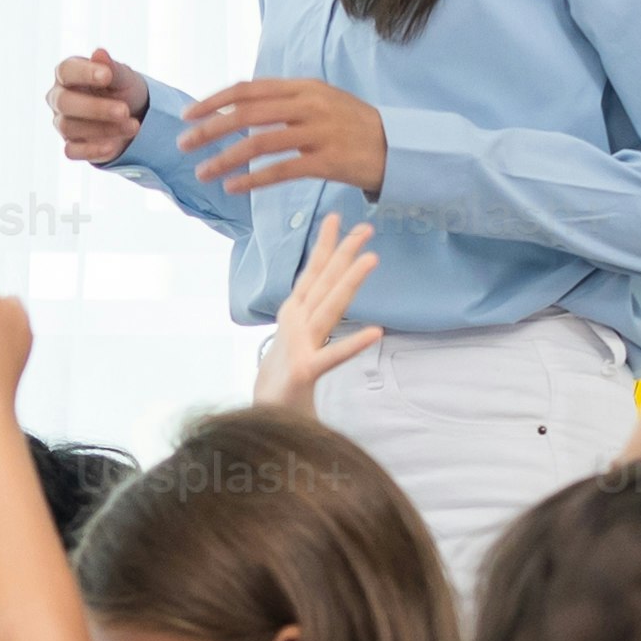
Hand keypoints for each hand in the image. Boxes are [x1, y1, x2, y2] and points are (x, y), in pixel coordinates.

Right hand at [47, 46, 145, 164]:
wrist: (134, 116)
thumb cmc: (122, 89)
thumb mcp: (123, 77)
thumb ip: (112, 67)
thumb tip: (99, 53)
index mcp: (67, 74)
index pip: (66, 71)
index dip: (85, 73)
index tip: (107, 76)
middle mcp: (59, 97)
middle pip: (65, 103)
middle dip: (96, 108)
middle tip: (124, 110)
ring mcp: (62, 122)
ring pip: (70, 127)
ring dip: (104, 129)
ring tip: (133, 126)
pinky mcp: (70, 146)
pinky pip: (72, 151)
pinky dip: (92, 150)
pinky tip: (113, 146)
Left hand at [178, 76, 387, 201]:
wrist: (398, 147)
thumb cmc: (353, 126)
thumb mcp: (321, 101)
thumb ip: (285, 102)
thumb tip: (243, 109)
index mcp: (303, 87)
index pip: (248, 89)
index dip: (214, 101)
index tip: (188, 115)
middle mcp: (308, 105)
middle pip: (247, 113)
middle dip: (210, 129)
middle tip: (184, 144)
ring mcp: (319, 132)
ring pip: (259, 142)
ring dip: (225, 158)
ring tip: (203, 172)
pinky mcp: (327, 161)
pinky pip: (281, 170)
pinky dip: (253, 180)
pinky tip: (233, 187)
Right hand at [248, 214, 382, 419]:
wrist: (264, 420)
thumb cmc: (284, 384)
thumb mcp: (301, 346)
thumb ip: (311, 326)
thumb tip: (320, 304)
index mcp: (295, 317)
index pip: (313, 275)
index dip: (326, 246)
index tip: (339, 219)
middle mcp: (296, 325)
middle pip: (323, 282)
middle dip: (343, 252)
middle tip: (365, 227)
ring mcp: (299, 347)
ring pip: (329, 307)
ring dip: (350, 282)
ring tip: (371, 259)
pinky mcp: (304, 372)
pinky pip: (333, 356)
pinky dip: (352, 343)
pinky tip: (375, 332)